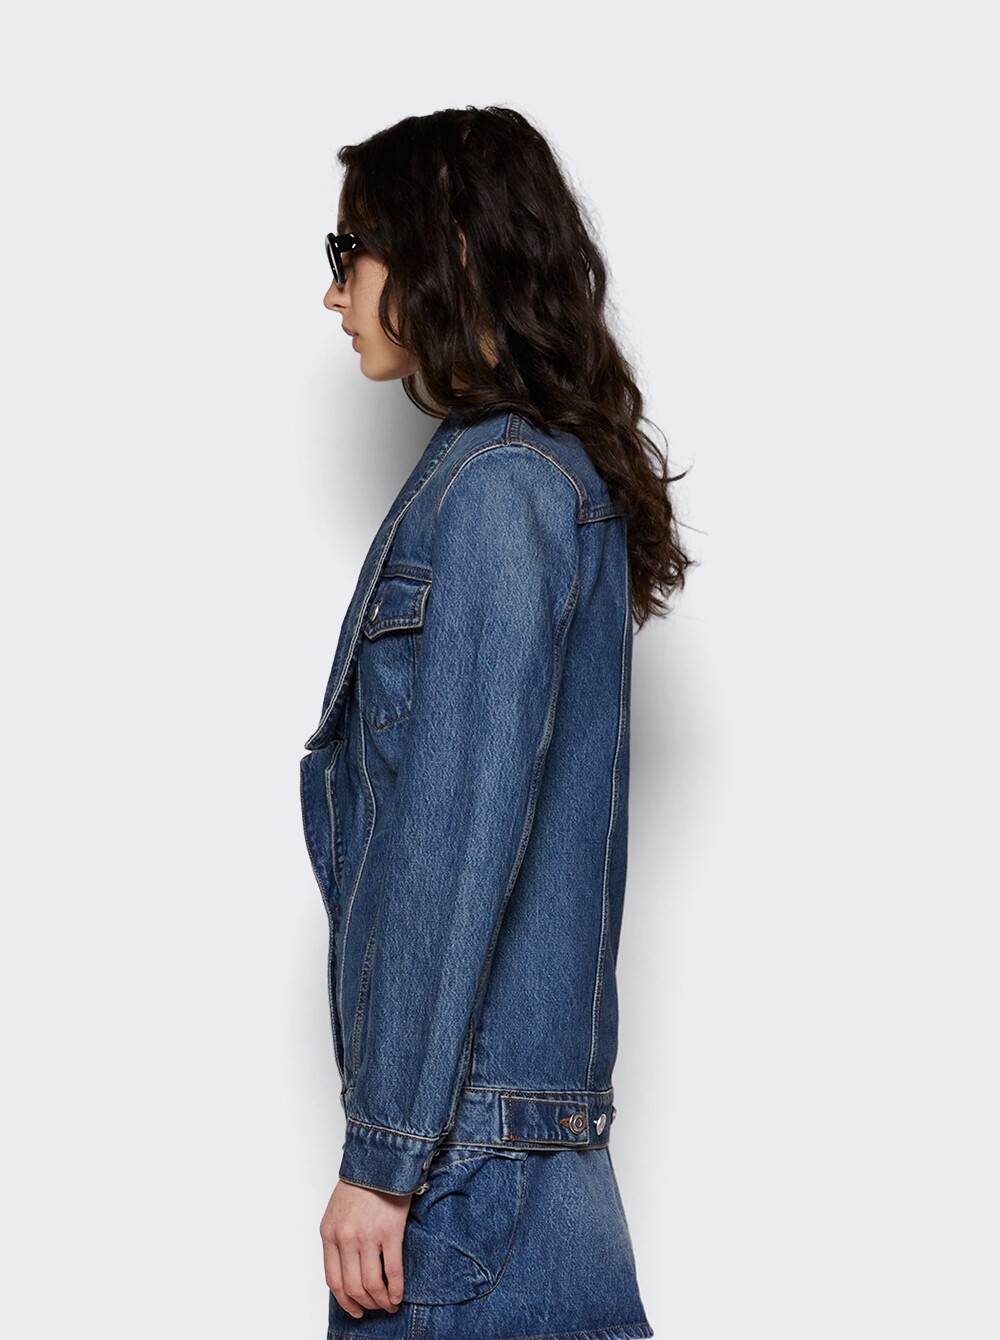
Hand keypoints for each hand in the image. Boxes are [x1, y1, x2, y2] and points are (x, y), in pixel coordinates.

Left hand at [320, 1178, 412, 1317]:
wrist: (380, 1159)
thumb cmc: (361, 1183)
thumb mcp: (338, 1211)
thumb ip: (339, 1239)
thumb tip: (348, 1270)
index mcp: (329, 1233)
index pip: (333, 1280)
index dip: (344, 1300)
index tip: (354, 1308)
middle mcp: (345, 1238)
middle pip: (352, 1287)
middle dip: (365, 1304)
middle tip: (375, 1309)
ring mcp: (367, 1236)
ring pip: (372, 1285)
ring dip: (381, 1300)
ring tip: (389, 1304)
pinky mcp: (390, 1232)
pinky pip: (392, 1271)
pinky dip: (396, 1288)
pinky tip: (399, 1294)